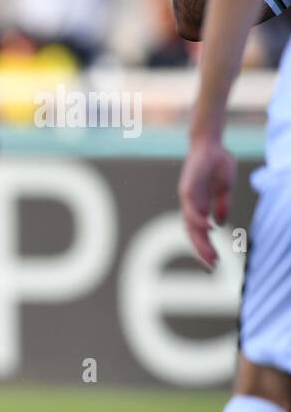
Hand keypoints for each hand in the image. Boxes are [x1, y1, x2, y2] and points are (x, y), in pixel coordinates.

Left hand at [178, 138, 234, 268]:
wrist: (210, 145)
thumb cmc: (217, 165)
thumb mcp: (224, 189)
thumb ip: (222, 206)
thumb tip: (219, 224)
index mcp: (200, 206)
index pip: (200, 231)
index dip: (207, 246)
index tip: (216, 260)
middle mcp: (192, 205)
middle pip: (194, 232)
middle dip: (202, 250)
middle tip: (212, 265)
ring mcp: (188, 198)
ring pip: (190, 224)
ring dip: (199, 241)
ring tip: (209, 254)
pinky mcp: (187, 189)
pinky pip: (191, 208)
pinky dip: (199, 220)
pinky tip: (208, 229)